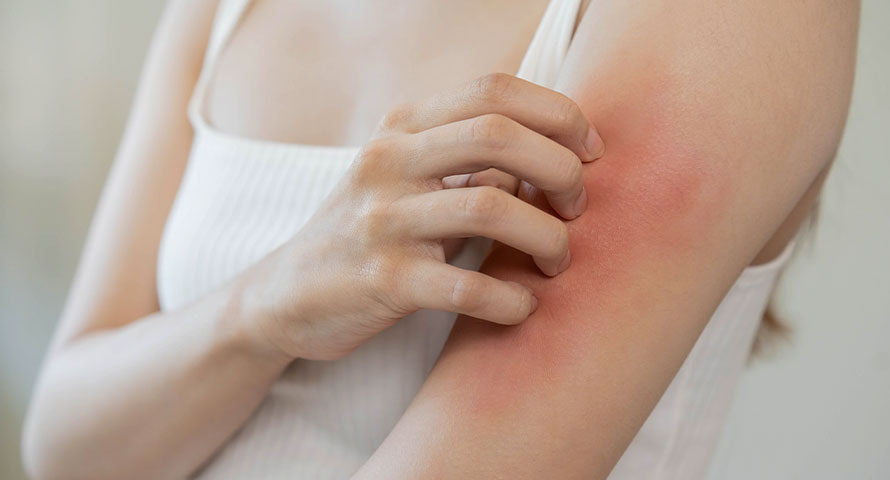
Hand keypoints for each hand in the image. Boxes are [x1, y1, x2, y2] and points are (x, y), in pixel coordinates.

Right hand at [239, 73, 604, 360]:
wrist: (285, 295)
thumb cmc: (368, 233)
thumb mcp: (406, 177)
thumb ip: (469, 159)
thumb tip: (554, 157)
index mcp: (401, 128)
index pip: (493, 90)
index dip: (557, 113)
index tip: (589, 151)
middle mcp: (388, 162)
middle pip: (498, 134)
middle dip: (561, 169)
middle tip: (577, 207)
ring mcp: (381, 221)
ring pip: (491, 207)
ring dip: (548, 237)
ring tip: (555, 261)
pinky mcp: (381, 281)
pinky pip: (466, 287)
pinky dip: (511, 300)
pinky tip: (522, 308)